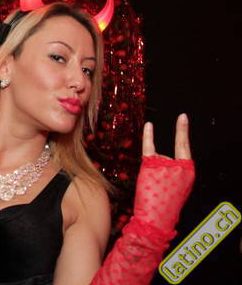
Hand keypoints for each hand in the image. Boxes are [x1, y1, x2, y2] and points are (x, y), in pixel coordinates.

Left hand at [134, 113, 194, 230]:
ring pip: (153, 160)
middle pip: (164, 157)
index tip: (182, 117)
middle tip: (157, 189)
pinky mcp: (151, 166)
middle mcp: (179, 166)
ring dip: (149, 173)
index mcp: (189, 172)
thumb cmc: (164, 205)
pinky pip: (149, 147)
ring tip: (152, 190)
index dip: (182, 131)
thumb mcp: (176, 186)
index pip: (184, 147)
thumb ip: (172, 170)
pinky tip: (149, 125)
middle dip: (157, 172)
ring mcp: (165, 164)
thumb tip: (157, 156)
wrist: (154, 219)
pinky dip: (148, 136)